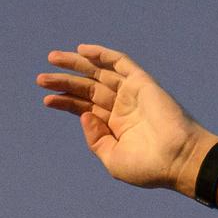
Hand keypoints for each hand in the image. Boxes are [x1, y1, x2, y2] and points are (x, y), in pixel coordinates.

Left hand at [36, 45, 208, 191]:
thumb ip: (95, 139)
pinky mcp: (142, 83)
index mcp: (115, 126)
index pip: (85, 107)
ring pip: (99, 73)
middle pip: (87, 88)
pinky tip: (82, 50)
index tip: (46, 99)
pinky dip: (102, 54)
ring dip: (76, 64)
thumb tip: (82, 114)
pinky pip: (120, 63)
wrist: (176, 159)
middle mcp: (122, 107)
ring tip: (52, 58)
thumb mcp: (112, 159)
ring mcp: (132, 94)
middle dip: (64, 81)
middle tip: (41, 78)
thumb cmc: (148, 167)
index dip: (65, 101)